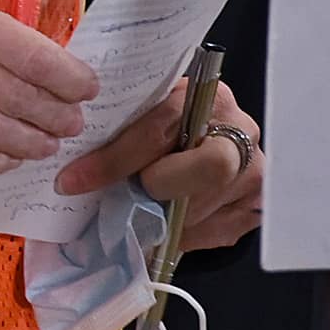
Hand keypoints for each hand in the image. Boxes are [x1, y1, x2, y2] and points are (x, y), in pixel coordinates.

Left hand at [58, 76, 264, 249]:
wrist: (216, 136)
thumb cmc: (171, 123)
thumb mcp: (153, 109)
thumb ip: (128, 123)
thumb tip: (71, 159)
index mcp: (209, 96)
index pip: (160, 130)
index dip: (113, 160)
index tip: (74, 181)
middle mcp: (242, 131)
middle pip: (208, 167)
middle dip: (160, 185)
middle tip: (134, 192)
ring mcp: (256, 172)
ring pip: (205, 206)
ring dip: (166, 215)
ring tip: (144, 209)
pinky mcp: (258, 207)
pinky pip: (216, 232)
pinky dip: (185, 233)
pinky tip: (171, 222)